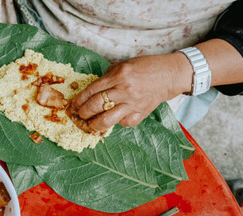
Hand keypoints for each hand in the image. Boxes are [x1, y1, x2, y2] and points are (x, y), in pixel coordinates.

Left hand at [72, 53, 191, 130]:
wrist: (169, 75)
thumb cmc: (145, 67)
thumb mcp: (124, 65)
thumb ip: (108, 76)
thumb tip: (92, 89)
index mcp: (118, 75)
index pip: (92, 90)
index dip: (79, 99)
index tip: (73, 105)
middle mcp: (124, 90)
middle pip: (96, 105)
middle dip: (83, 112)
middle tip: (80, 114)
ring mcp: (132, 104)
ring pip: (107, 120)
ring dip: (94, 124)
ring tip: (90, 124)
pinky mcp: (140, 114)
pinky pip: (122, 123)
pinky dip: (116, 122)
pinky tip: (113, 119)